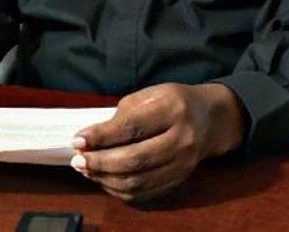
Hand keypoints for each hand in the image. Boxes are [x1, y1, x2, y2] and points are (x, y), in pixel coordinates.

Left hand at [70, 82, 245, 202]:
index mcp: (172, 109)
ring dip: (106, 179)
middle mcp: (181, 139)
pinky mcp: (179, 179)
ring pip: (138, 181)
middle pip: (134, 159)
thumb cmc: (173, 103)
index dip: (101, 137)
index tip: (77, 140)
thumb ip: (121, 116)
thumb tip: (89, 139)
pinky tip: (105, 179)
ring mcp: (183, 164)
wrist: (211, 119)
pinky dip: (119, 189)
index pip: (132, 128)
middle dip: (100, 163)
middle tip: (79, 161)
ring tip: (87, 170)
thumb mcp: (149, 96)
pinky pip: (144, 192)